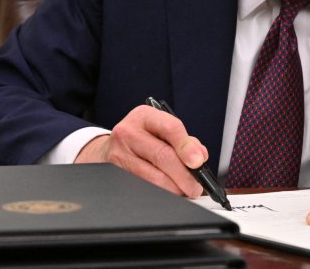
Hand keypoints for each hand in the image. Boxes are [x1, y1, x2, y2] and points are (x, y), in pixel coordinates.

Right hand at [74, 105, 208, 197]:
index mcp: (145, 116)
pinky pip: (143, 187)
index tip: (198, 162)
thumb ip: (184, 141)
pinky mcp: (116, 172)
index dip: (187, 146)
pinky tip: (169, 193)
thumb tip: (200, 156)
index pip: (170, 128)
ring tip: (185, 191)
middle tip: (196, 187)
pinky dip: (161, 193)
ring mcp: (119, 153)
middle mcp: (129, 132)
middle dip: (184, 176)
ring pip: (153, 177)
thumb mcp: (161, 130)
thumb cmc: (142, 139)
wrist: (110, 148)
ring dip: (174, 189)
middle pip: (162, 156)